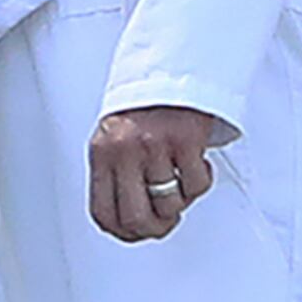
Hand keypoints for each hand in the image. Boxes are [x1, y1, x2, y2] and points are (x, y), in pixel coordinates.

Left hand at [90, 107, 221, 243]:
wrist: (173, 68)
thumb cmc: (143, 107)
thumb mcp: (113, 140)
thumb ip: (115, 175)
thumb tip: (126, 222)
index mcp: (102, 155)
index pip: (103, 213)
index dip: (121, 233)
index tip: (135, 233)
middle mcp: (125, 152)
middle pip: (136, 218)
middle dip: (154, 229)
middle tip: (165, 221)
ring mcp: (155, 147)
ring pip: (169, 205)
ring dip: (180, 203)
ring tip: (180, 185)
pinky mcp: (185, 140)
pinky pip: (196, 185)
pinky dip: (200, 183)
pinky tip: (195, 166)